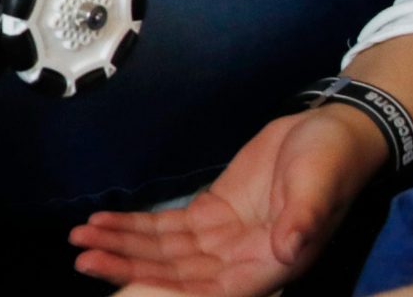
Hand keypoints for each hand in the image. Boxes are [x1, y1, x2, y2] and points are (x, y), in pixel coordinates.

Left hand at [71, 107, 388, 294]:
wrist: (331, 130)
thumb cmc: (331, 160)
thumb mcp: (318, 185)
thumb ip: (303, 220)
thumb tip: (288, 250)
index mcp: (272, 263)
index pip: (214, 290)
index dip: (171, 290)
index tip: (128, 284)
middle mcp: (244, 261)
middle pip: (178, 275)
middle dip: (130, 267)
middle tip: (84, 257)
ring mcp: (224, 240)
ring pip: (164, 254)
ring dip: (123, 247)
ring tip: (80, 238)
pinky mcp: (211, 215)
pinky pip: (166, 229)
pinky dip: (134, 226)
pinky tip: (101, 222)